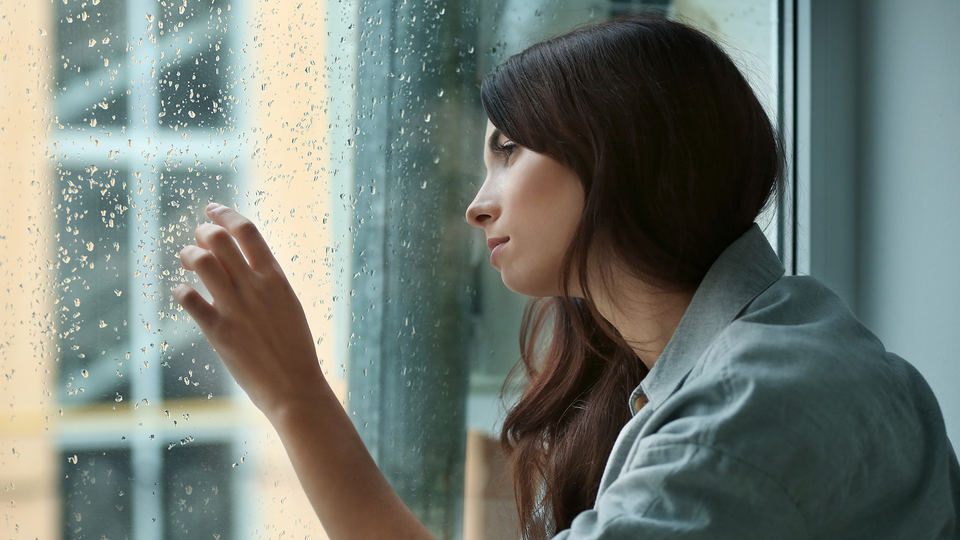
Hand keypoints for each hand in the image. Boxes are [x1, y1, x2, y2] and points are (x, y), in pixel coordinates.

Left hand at [173, 203, 326, 415]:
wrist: (296, 388)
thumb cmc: (295, 349)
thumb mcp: (289, 305)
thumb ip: (268, 283)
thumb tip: (246, 263)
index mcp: (276, 278)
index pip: (248, 231)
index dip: (225, 214)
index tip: (212, 209)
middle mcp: (256, 287)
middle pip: (219, 239)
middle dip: (202, 233)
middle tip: (198, 240)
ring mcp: (237, 309)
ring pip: (202, 261)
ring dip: (189, 255)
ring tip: (188, 261)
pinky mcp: (219, 332)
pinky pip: (189, 300)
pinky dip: (181, 291)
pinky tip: (184, 294)